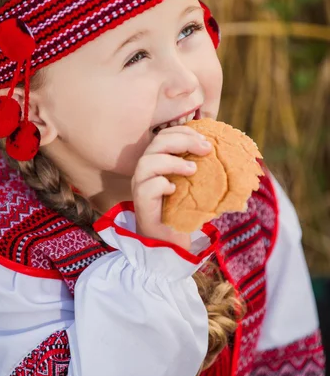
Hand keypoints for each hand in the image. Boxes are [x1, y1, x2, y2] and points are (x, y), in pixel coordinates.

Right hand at [131, 125, 211, 250]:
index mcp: (158, 161)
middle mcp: (145, 170)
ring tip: (193, 169)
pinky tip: (174, 190)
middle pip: (157, 142)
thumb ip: (205, 169)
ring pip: (148, 162)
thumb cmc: (183, 212)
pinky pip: (148, 187)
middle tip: (206, 149)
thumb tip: (235, 157)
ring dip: (173, 161)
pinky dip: (163, 184)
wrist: (170, 243)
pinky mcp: (141, 203)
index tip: (207, 141)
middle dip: (184, 140)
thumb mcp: (197, 186)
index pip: (165, 135)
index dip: (184, 132)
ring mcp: (140, 186)